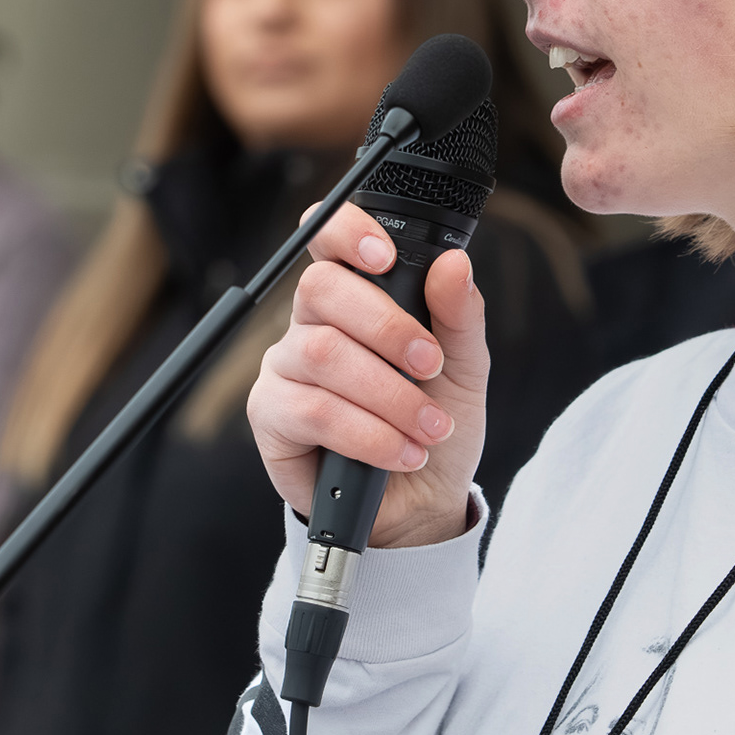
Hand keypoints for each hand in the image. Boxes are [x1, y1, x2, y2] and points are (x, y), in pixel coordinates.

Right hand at [249, 202, 488, 547]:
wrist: (419, 502)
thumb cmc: (433, 422)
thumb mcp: (463, 368)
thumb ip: (458, 315)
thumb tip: (454, 263)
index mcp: (353, 297)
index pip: (327, 238)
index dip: (346, 232)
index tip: (385, 256)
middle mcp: (310, 324)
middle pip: (321, 289)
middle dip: (386, 326)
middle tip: (430, 365)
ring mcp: (284, 368)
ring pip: (321, 354)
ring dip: (388, 394)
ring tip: (429, 427)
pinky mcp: (270, 417)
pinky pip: (311, 411)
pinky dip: (368, 433)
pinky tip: (401, 452)